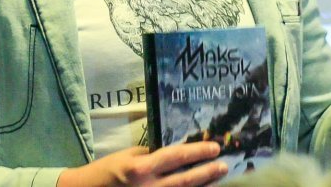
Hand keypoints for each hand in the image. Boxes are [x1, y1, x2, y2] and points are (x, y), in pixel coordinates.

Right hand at [56, 142, 227, 186]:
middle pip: (185, 180)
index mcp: (141, 169)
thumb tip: (177, 154)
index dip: (197, 152)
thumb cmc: (107, 170)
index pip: (176, 157)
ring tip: (218, 178)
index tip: (213, 147)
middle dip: (207, 172)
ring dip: (203, 186)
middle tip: (224, 165)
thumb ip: (152, 156)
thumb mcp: (128, 156)